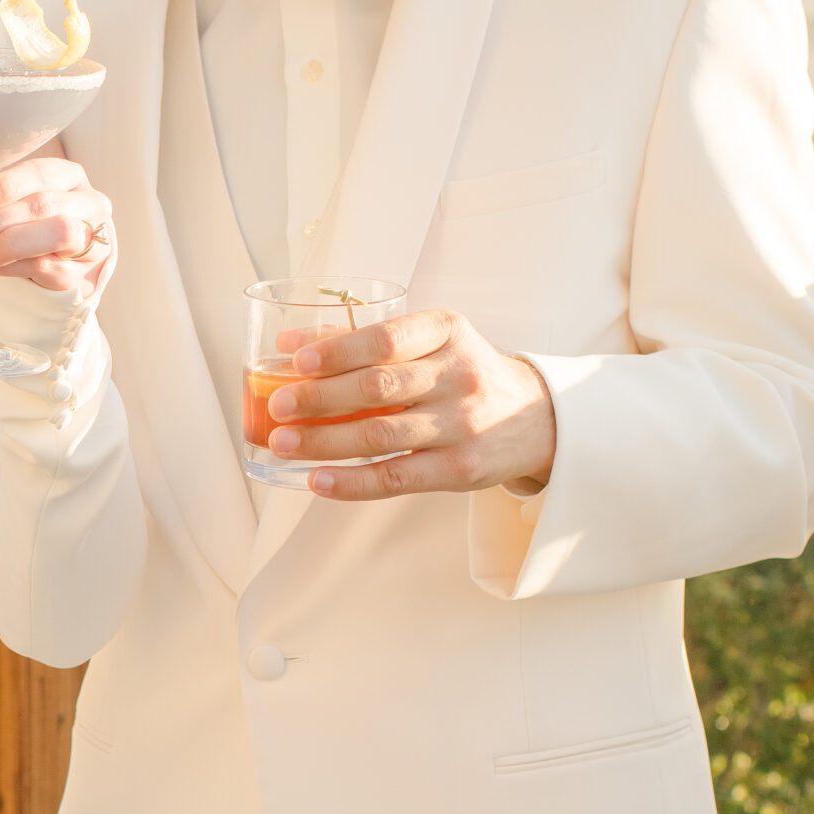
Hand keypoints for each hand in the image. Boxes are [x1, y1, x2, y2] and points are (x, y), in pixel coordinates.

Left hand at [0, 156, 115, 298]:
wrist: (69, 267)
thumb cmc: (37, 228)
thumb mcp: (10, 207)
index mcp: (69, 177)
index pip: (38, 173)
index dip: (3, 186)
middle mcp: (89, 203)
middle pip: (42, 205)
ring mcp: (92, 239)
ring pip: (55, 234)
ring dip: (4, 248)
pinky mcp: (85, 274)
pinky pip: (48, 268)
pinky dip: (11, 269)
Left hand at [264, 309, 555, 500]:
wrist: (536, 417)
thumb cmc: (464, 373)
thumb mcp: (432, 342)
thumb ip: (366, 339)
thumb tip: (289, 340)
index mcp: (448, 331)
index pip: (388, 339)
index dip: (339, 350)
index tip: (297, 361)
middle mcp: (459, 375)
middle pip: (378, 388)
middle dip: (319, 398)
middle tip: (277, 406)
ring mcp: (462, 424)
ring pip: (380, 435)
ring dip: (324, 441)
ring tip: (283, 443)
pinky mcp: (461, 469)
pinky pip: (396, 477)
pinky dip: (351, 482)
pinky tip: (317, 480)